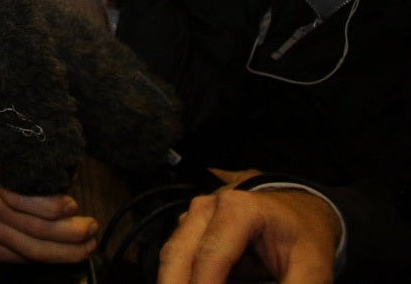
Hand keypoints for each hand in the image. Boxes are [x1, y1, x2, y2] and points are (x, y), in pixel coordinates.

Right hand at [0, 137, 98, 263]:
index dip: (54, 207)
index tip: (75, 204)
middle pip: (34, 232)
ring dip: (64, 251)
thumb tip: (63, 178)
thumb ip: (23, 170)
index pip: (26, 203)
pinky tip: (62, 252)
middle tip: (91, 228)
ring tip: (86, 245)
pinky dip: (44, 256)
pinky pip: (20, 258)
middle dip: (70, 235)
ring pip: (31, 251)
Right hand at [158, 169, 340, 283]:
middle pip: (178, 256)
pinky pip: (176, 259)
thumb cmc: (304, 234)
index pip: (210, 257)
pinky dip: (181, 281)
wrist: (297, 207)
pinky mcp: (188, 228)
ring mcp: (194, 214)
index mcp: (238, 209)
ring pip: (171, 258)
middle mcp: (207, 207)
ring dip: (176, 282)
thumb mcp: (312, 268)